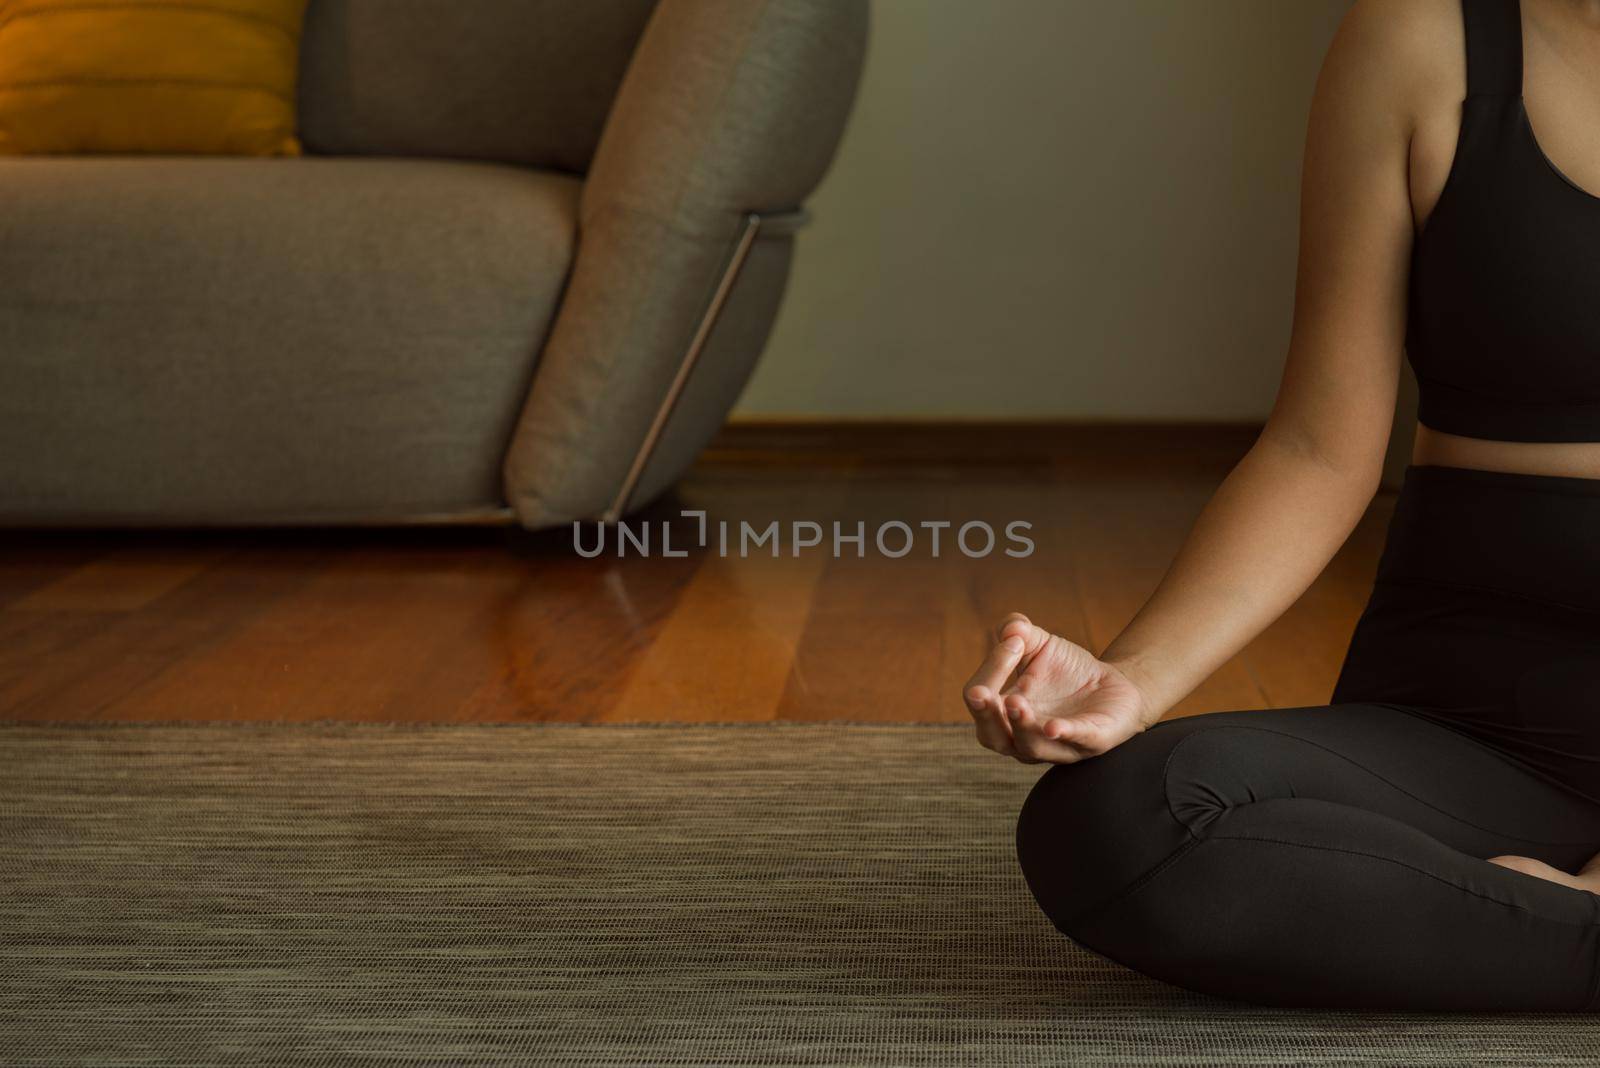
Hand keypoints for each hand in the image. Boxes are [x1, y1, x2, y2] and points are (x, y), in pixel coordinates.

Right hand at [962, 613, 1153, 763]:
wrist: (1114, 685)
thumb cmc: (1067, 670)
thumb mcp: (1039, 643)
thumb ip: (1018, 630)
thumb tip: (1011, 627)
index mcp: (1004, 713)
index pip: (980, 700)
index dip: (988, 672)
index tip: (1011, 641)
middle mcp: (1024, 736)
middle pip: (992, 736)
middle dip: (986, 715)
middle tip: (980, 693)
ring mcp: (1058, 744)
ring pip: (1030, 748)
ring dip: (1020, 726)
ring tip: (1016, 703)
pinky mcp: (1094, 741)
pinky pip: (1076, 741)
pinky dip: (1064, 734)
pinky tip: (1053, 727)